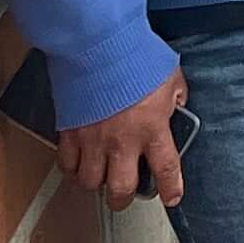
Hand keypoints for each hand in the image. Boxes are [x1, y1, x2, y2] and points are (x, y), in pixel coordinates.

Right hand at [60, 68, 187, 208]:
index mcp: (152, 128)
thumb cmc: (135, 56)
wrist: (99, 45)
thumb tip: (176, 103)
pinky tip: (79, 164)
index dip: (170, 188)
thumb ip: (175, 95)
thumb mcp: (169, 76)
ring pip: (91, 182)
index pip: (166, 169)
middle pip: (121, 189)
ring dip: (97, 184)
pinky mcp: (70, 132)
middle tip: (126, 194)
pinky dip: (73, 169)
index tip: (172, 197)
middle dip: (125, 198)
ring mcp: (93, 140)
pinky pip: (67, 164)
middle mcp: (122, 142)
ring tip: (101, 178)